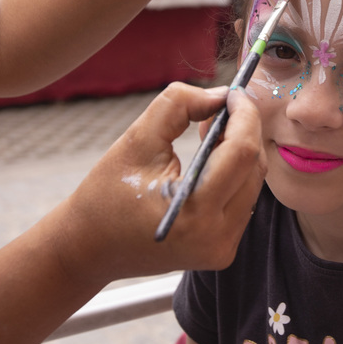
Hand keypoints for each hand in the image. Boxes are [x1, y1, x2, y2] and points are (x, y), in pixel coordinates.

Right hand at [54, 83, 266, 285]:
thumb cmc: (106, 194)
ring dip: (240, 150)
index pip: (242, 152)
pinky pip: (243, 200)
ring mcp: (222, 248)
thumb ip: (179, 106)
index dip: (244, 115)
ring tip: (210, 131)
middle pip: (254, 167)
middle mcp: (217, 237)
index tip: (233, 93)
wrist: (88, 249)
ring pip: (253, 183)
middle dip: (244, 129)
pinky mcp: (222, 250)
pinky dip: (234, 173)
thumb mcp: (137, 139)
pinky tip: (211, 158)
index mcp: (195, 212)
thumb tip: (222, 95)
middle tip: (220, 107)